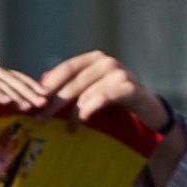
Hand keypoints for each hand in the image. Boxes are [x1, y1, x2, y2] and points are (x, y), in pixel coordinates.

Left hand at [35, 50, 171, 137]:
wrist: (152, 113)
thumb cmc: (120, 104)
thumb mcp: (94, 92)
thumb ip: (74, 88)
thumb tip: (40, 89)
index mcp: (94, 59)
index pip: (66, 69)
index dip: (49, 85)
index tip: (34, 101)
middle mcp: (106, 62)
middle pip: (73, 82)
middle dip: (54, 102)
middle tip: (40, 118)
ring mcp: (119, 73)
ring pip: (86, 92)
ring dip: (72, 112)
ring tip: (65, 127)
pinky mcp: (129, 88)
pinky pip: (103, 98)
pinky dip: (90, 110)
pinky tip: (83, 122)